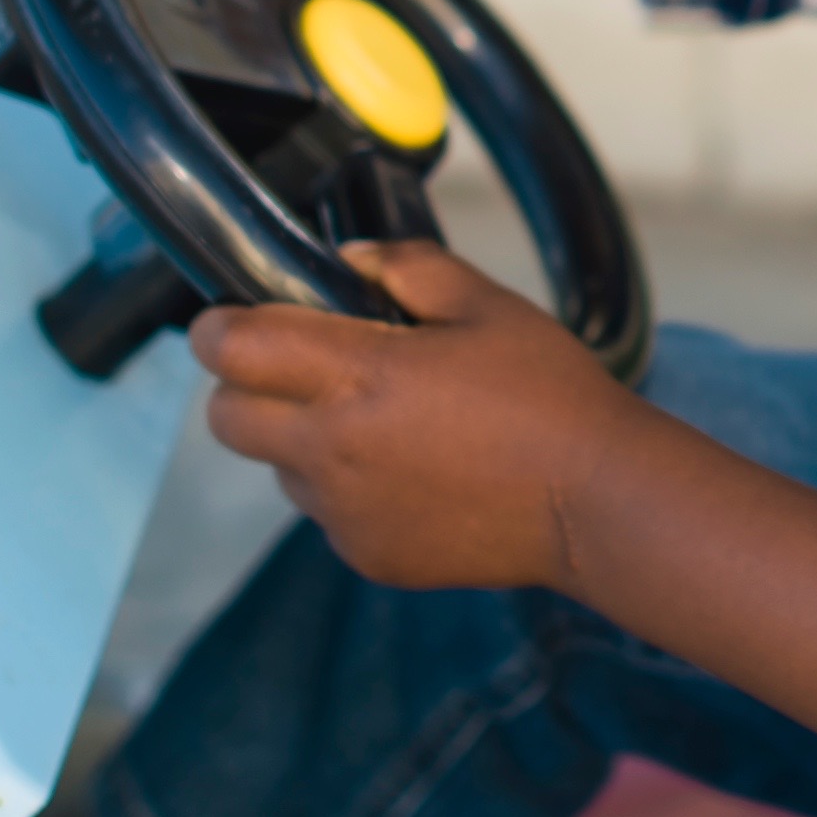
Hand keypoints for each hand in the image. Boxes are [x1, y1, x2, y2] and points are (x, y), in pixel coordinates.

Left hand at [190, 241, 621, 593]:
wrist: (595, 500)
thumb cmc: (550, 395)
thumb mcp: (487, 304)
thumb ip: (406, 266)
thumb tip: (349, 261)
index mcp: (357, 376)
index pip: (232, 349)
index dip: (221, 326)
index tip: (237, 316)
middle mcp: (333, 451)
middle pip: (226, 419)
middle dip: (245, 386)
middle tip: (302, 367)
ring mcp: (345, 513)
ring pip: (279, 468)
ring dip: (304, 438)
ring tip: (384, 423)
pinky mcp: (368, 555)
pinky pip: (328, 513)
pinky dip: (349, 488)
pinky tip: (417, 471)